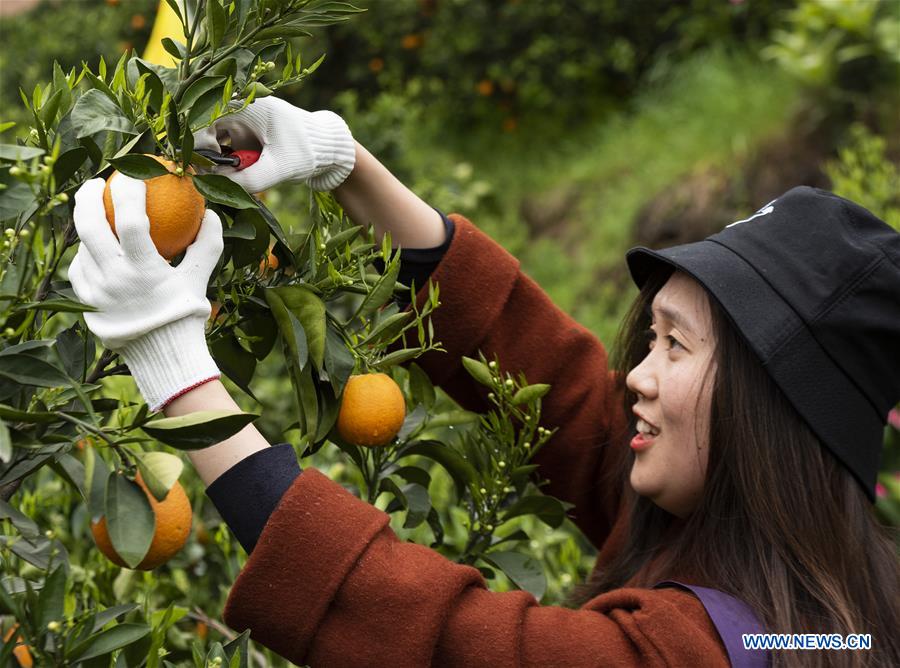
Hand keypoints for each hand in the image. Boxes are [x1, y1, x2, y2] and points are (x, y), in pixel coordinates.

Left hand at [67, 177, 222, 410]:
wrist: (163, 355)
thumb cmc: (185, 315)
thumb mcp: (200, 279)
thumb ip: (207, 245)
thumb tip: (211, 213)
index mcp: (143, 271)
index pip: (130, 220)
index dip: (129, 192)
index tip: (132, 174)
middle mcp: (114, 279)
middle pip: (90, 227)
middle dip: (87, 197)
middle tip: (96, 182)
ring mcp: (96, 291)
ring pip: (81, 246)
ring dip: (85, 223)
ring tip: (92, 209)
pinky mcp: (86, 302)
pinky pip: (79, 269)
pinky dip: (85, 253)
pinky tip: (92, 246)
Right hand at [193, 96, 355, 193]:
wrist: (328, 151)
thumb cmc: (308, 152)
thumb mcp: (281, 168)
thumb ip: (251, 179)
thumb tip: (217, 186)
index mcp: (250, 105)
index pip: (206, 114)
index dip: (198, 139)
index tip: (204, 164)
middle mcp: (241, 110)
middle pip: (204, 126)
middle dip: (204, 152)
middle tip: (209, 176)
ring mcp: (242, 123)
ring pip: (212, 139)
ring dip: (213, 159)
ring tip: (224, 178)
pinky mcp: (244, 137)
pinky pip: (223, 148)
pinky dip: (223, 163)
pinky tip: (232, 177)